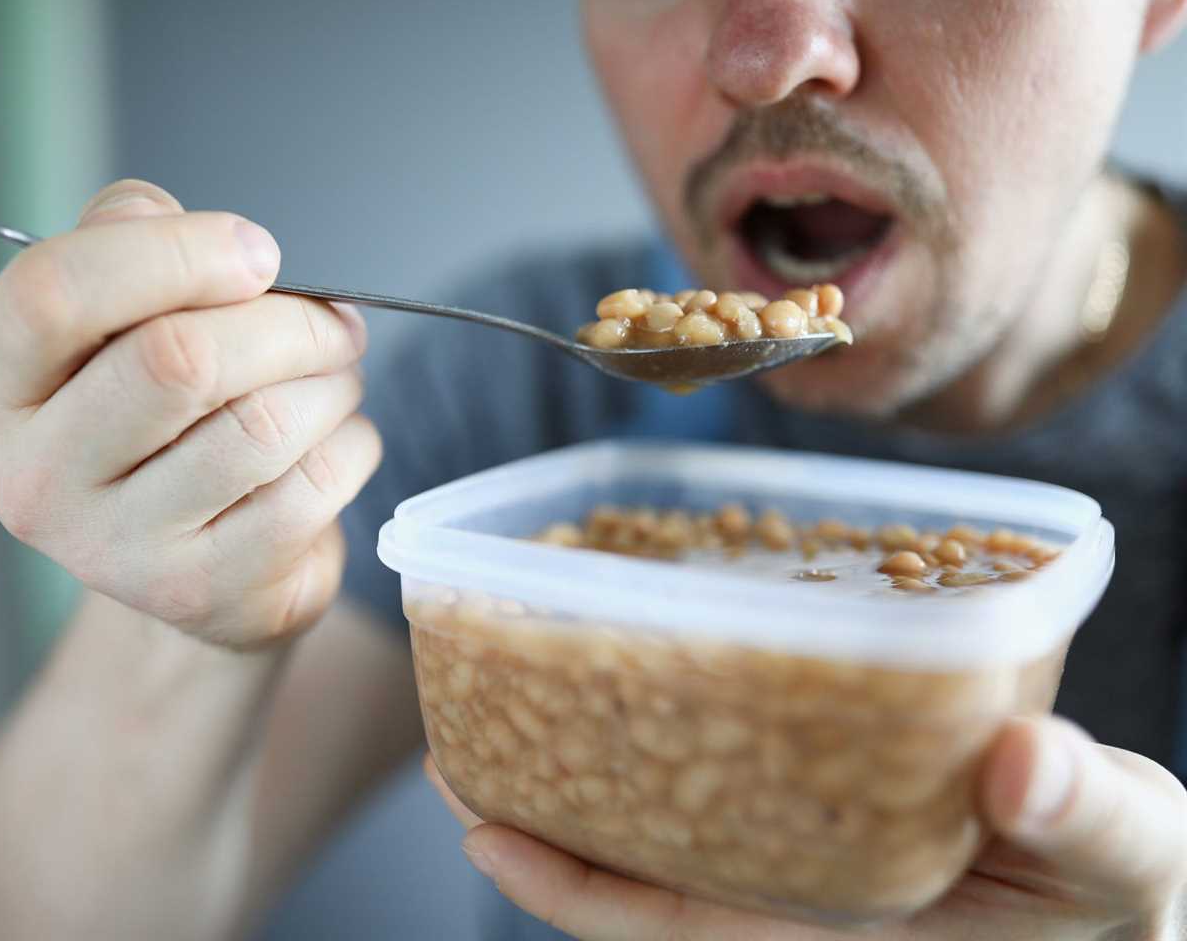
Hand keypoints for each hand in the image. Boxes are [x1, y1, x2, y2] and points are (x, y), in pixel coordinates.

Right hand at [0, 180, 379, 647]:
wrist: (198, 574)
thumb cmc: (170, 429)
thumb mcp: (127, 329)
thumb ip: (133, 247)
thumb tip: (183, 225)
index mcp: (5, 390)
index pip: (55, 294)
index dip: (173, 253)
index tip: (257, 253)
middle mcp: (41, 477)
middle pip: (178, 360)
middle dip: (290, 324)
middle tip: (334, 324)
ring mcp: (118, 548)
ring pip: (262, 423)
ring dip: (332, 385)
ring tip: (338, 380)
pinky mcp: (205, 590)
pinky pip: (313, 486)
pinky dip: (352, 445)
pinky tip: (338, 441)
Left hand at [428, 716, 1186, 939]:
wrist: (1134, 888)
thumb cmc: (1123, 896)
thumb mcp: (1122, 858)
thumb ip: (1082, 819)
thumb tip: (1019, 761)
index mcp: (840, 929)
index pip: (677, 924)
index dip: (575, 888)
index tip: (482, 831)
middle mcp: (803, 886)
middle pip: (647, 860)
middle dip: (547, 812)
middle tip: (453, 744)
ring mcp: (810, 834)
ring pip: (677, 804)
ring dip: (592, 754)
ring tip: (508, 690)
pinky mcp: (832, 780)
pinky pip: (733, 757)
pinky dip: (674, 715)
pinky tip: (641, 657)